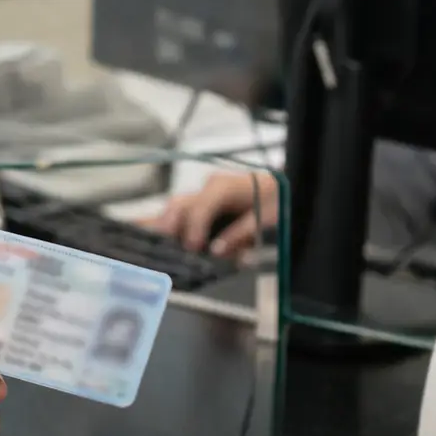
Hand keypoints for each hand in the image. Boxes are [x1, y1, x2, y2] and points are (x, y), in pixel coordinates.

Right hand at [142, 172, 279, 258]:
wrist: (283, 186)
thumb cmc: (277, 199)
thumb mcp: (266, 217)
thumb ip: (240, 234)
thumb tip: (216, 250)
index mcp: (225, 187)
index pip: (200, 206)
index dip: (194, 228)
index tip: (192, 248)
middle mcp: (208, 187)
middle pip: (179, 205)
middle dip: (167, 227)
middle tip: (160, 249)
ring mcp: (203, 194)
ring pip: (175, 209)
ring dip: (164, 229)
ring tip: (152, 248)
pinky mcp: (202, 205)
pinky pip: (181, 216)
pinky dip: (169, 228)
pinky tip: (155, 238)